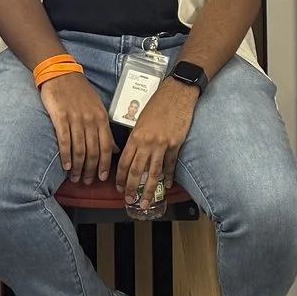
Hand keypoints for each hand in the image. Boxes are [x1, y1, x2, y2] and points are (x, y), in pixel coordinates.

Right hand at [39, 70, 114, 184]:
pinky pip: (65, 140)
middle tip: (88, 182)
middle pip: (93, 151)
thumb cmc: (81, 92)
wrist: (62, 74)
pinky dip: (66, 155)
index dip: (105, 164)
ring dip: (79, 167)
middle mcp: (91, 120)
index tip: (103, 177)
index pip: (106, 147)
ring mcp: (76, 119)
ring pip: (80, 149)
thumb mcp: (98, 108)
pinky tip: (66, 166)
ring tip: (76, 177)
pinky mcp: (61, 117)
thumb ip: (105, 129)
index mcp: (102, 118)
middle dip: (91, 170)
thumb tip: (115, 149)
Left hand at [115, 81, 198, 218]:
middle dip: (131, 189)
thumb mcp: (141, 119)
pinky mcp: (176, 144)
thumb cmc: (157, 103)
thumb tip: (132, 152)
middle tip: (129, 201)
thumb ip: (136, 137)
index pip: (124, 162)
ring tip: (146, 202)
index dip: (120, 178)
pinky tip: (167, 185)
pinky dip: (168, 177)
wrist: (177, 93)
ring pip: (153, 173)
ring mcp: (162, 145)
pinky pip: (170, 165)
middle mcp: (147, 142)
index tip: (119, 189)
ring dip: (149, 190)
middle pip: (136, 171)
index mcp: (135, 136)